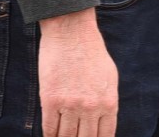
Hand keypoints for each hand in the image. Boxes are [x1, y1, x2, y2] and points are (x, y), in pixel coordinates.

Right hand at [38, 8, 117, 136]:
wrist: (72, 33)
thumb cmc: (92, 53)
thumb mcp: (109, 78)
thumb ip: (106, 102)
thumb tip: (102, 123)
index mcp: (109, 102)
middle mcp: (91, 107)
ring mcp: (70, 105)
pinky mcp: (50, 101)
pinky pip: (49, 129)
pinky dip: (50, 136)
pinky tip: (51, 136)